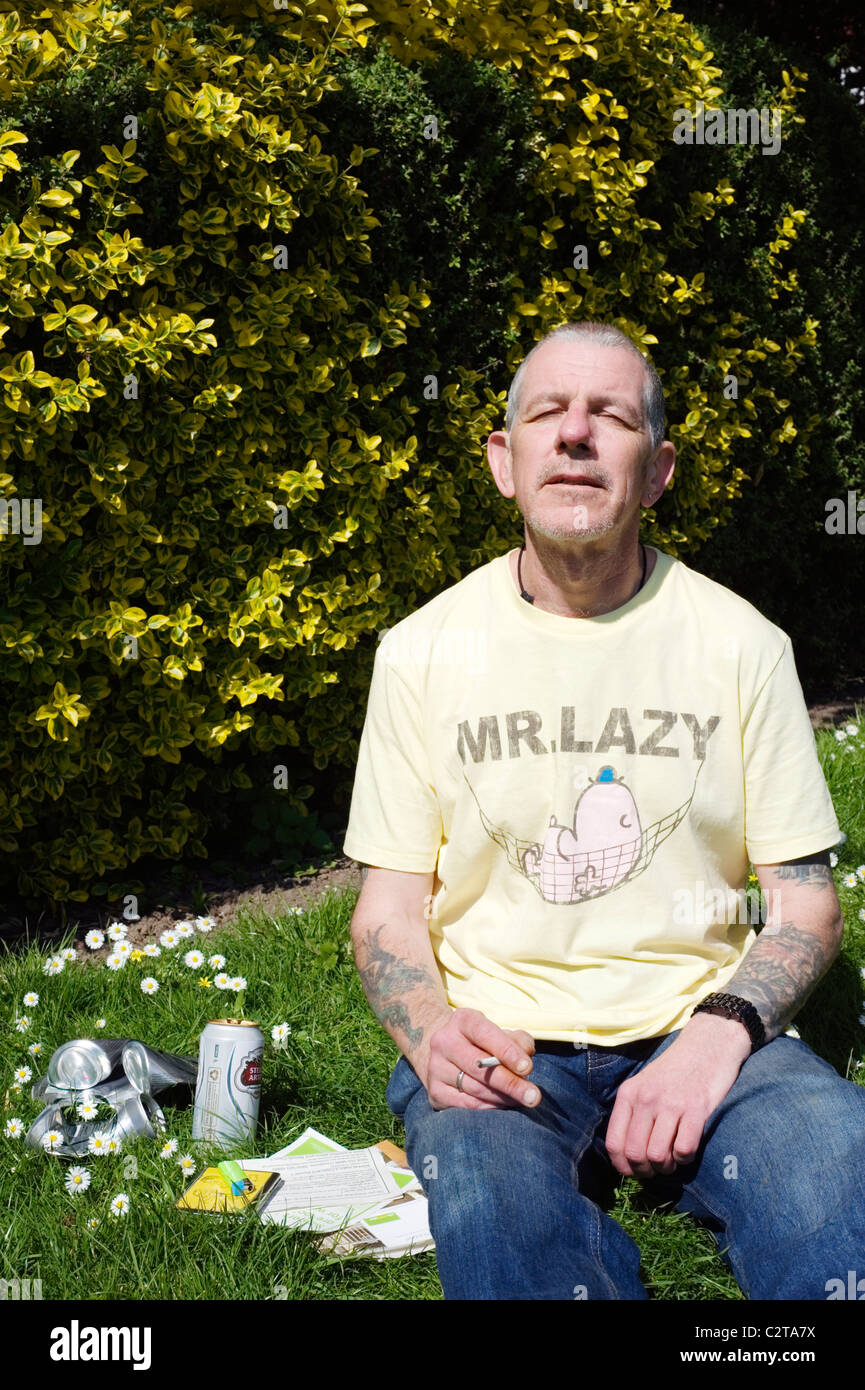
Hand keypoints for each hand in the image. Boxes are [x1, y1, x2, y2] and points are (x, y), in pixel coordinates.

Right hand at [419, 1007, 540, 1110]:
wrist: (445, 1053)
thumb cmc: (483, 1043)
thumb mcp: (500, 1033)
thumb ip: (518, 1041)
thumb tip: (526, 1058)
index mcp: (462, 1020)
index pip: (485, 1034)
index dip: (506, 1051)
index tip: (527, 1067)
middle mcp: (444, 1041)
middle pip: (478, 1066)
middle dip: (510, 1083)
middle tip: (533, 1097)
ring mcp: (435, 1067)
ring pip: (473, 1088)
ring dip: (502, 1098)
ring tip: (523, 1101)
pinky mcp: (434, 1091)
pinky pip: (464, 1105)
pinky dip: (487, 1108)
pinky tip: (503, 1106)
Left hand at [603, 1013, 751, 1177]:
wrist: (709, 1042)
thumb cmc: (677, 1069)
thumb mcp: (645, 1083)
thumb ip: (634, 1112)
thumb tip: (629, 1154)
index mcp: (629, 1094)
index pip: (614, 1143)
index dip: (623, 1167)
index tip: (634, 1172)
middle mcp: (646, 1099)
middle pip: (635, 1154)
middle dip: (645, 1171)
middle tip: (657, 1168)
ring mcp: (671, 1104)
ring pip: (657, 1155)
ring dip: (666, 1167)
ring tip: (672, 1159)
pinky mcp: (696, 1109)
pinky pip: (684, 1150)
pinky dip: (685, 1158)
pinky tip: (687, 1149)